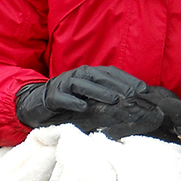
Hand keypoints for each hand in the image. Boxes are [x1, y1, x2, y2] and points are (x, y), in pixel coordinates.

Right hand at [16, 65, 147, 128]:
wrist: (37, 103)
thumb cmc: (68, 100)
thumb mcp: (88, 96)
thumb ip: (105, 95)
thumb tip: (132, 101)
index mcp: (88, 74)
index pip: (110, 73)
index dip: (127, 79)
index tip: (144, 89)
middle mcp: (76, 76)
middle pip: (98, 76)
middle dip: (117, 85)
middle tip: (133, 95)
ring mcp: (63, 85)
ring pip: (82, 84)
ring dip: (99, 92)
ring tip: (114, 100)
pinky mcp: (51, 97)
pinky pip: (62, 98)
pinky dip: (73, 101)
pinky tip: (84, 107)